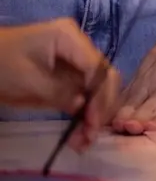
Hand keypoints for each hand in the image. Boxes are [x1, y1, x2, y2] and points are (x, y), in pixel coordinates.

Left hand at [0, 19, 118, 150]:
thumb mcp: (27, 80)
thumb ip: (58, 92)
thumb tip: (82, 106)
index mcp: (70, 38)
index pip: (98, 68)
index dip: (100, 95)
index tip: (93, 123)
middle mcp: (78, 48)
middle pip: (103, 78)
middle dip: (101, 108)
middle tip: (90, 137)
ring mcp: (72, 63)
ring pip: (96, 91)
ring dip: (94, 116)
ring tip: (82, 142)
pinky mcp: (65, 78)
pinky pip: (81, 97)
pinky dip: (82, 116)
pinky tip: (78, 135)